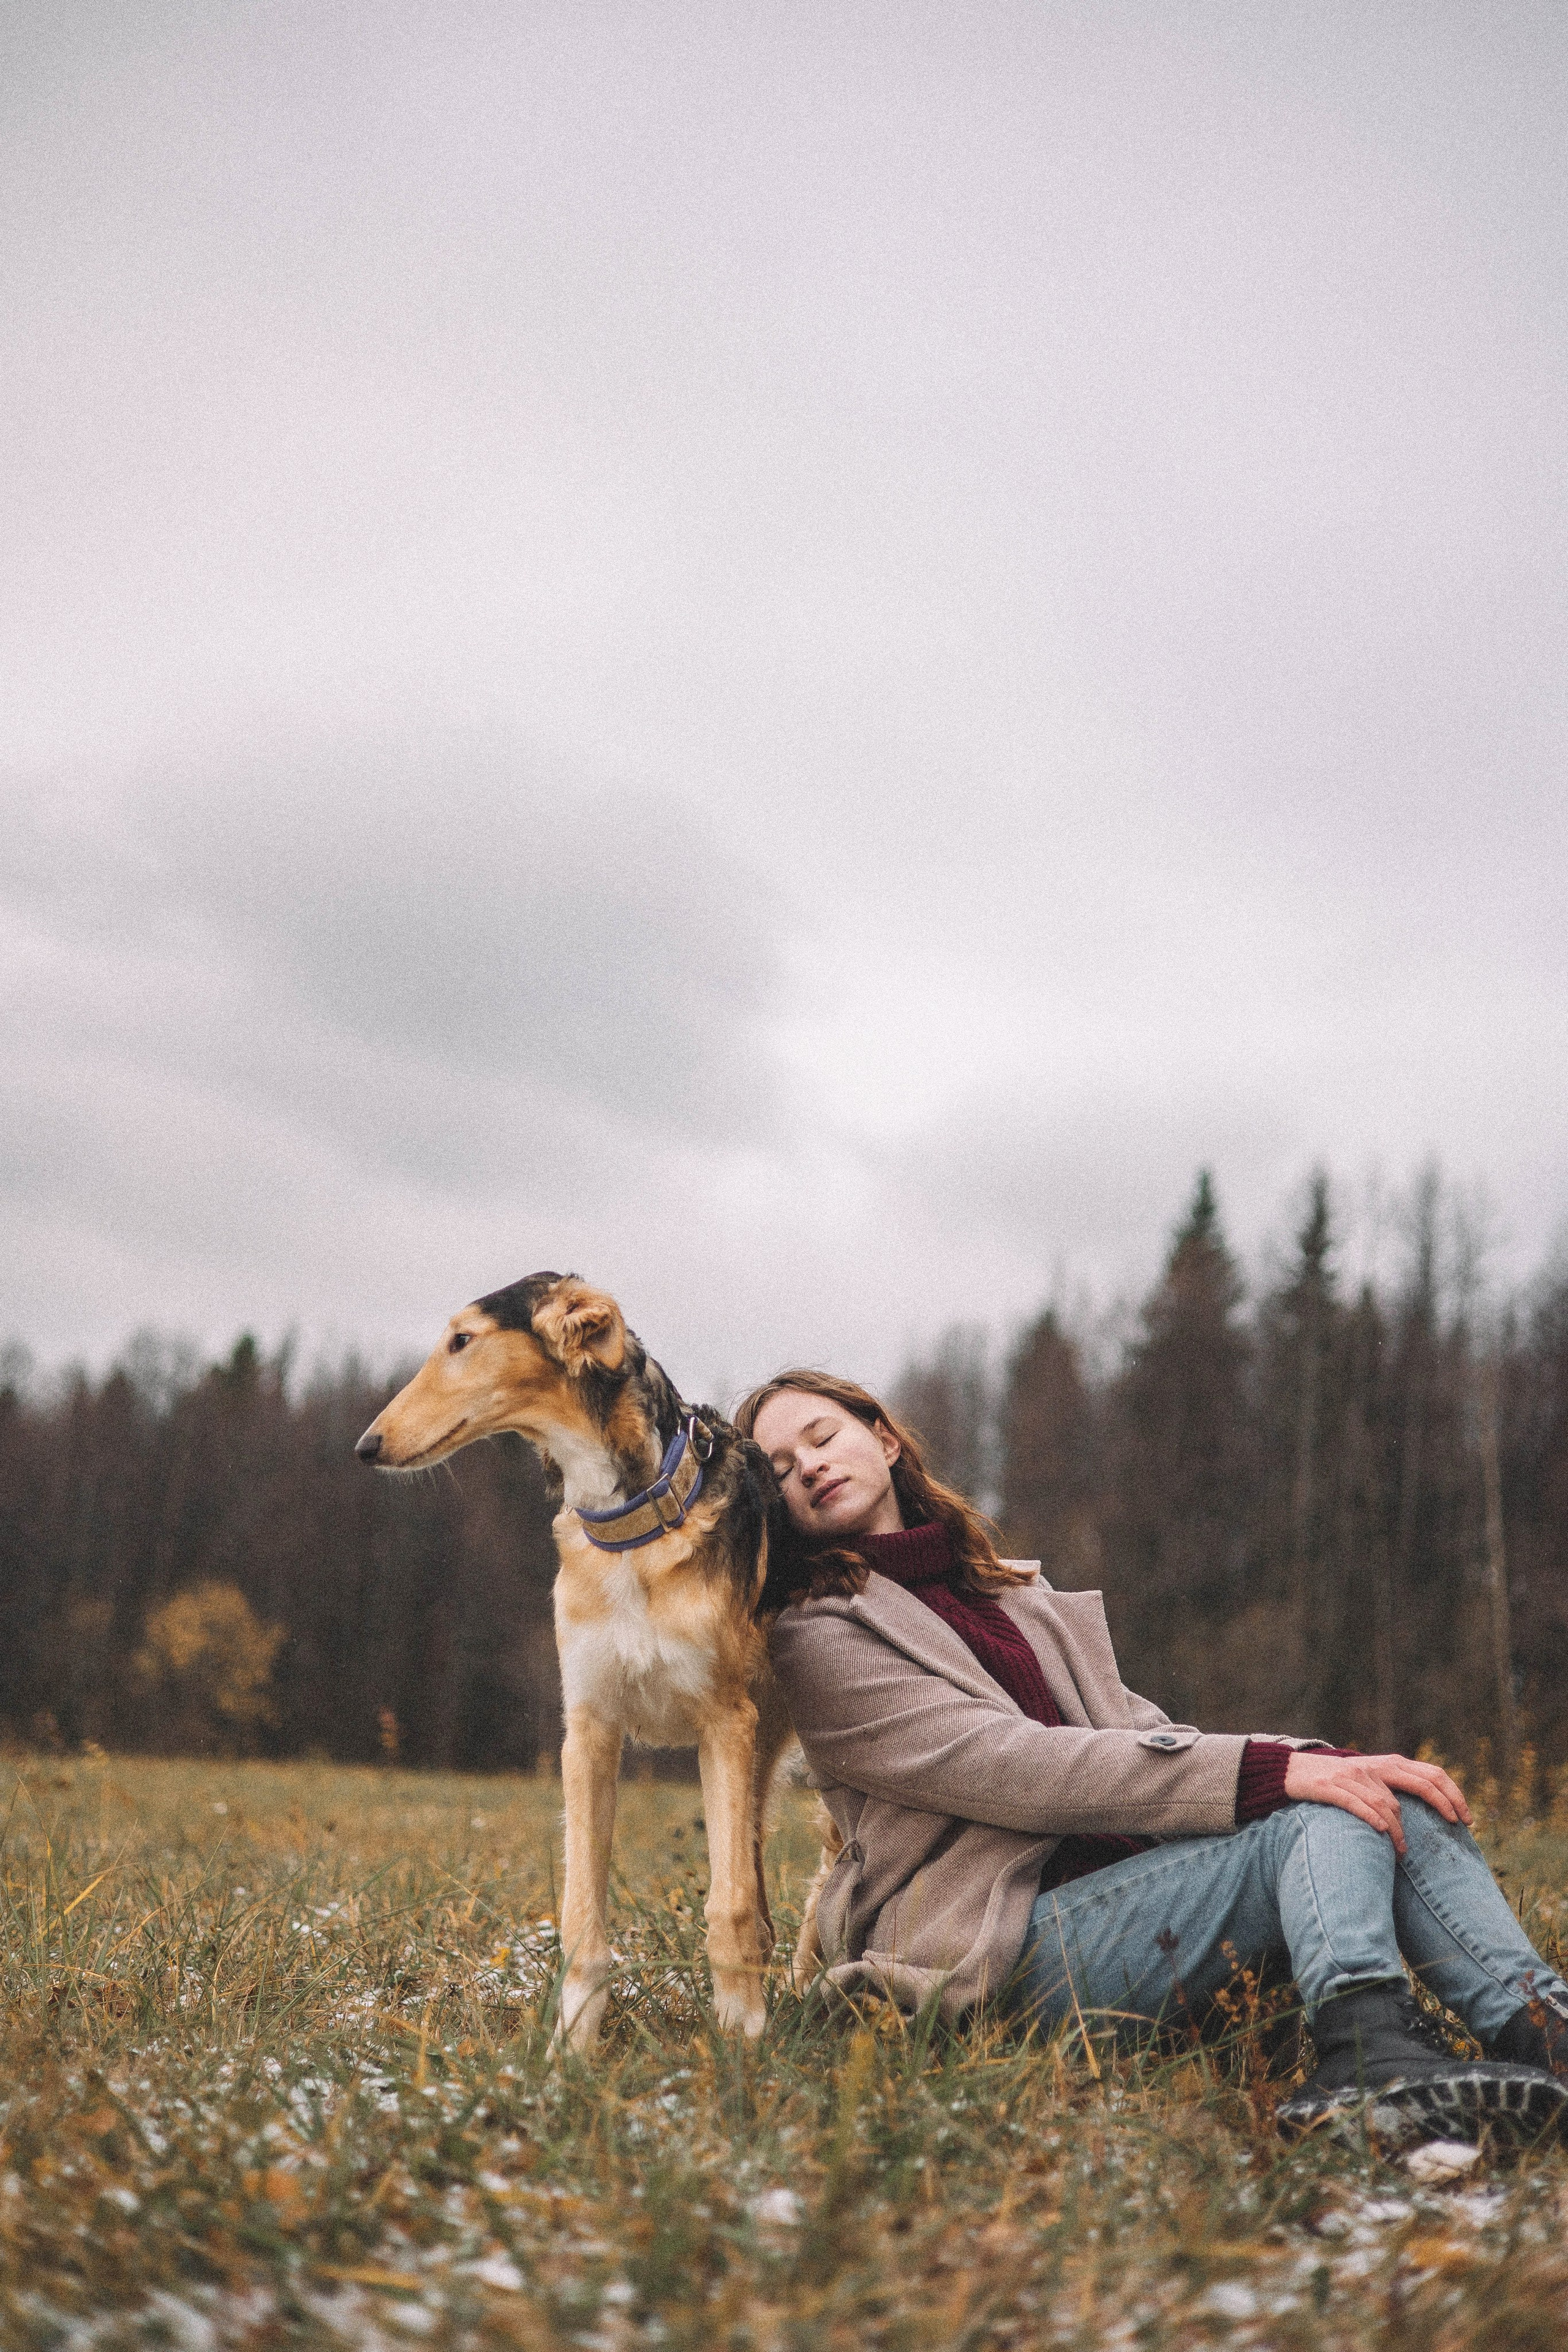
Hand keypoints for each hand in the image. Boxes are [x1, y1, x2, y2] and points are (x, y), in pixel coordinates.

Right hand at [1282, 1751, 1472, 1852]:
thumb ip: (1393, 1788)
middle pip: (1420, 1782)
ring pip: (1388, 1803)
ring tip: (1403, 1851)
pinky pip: (1356, 1803)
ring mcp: (1351, 1775)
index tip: (1466, 1819)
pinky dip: (1372, 1817)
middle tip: (1457, 1826)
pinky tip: (1382, 1833)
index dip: (1453, 1794)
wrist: (1290, 1771)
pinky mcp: (1329, 1786)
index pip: (1431, 1774)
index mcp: (1386, 1764)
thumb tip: (1428, 1811)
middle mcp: (1373, 1766)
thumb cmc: (1334, 1782)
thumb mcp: (1367, 1779)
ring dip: (1400, 1830)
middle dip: (1444, 1804)